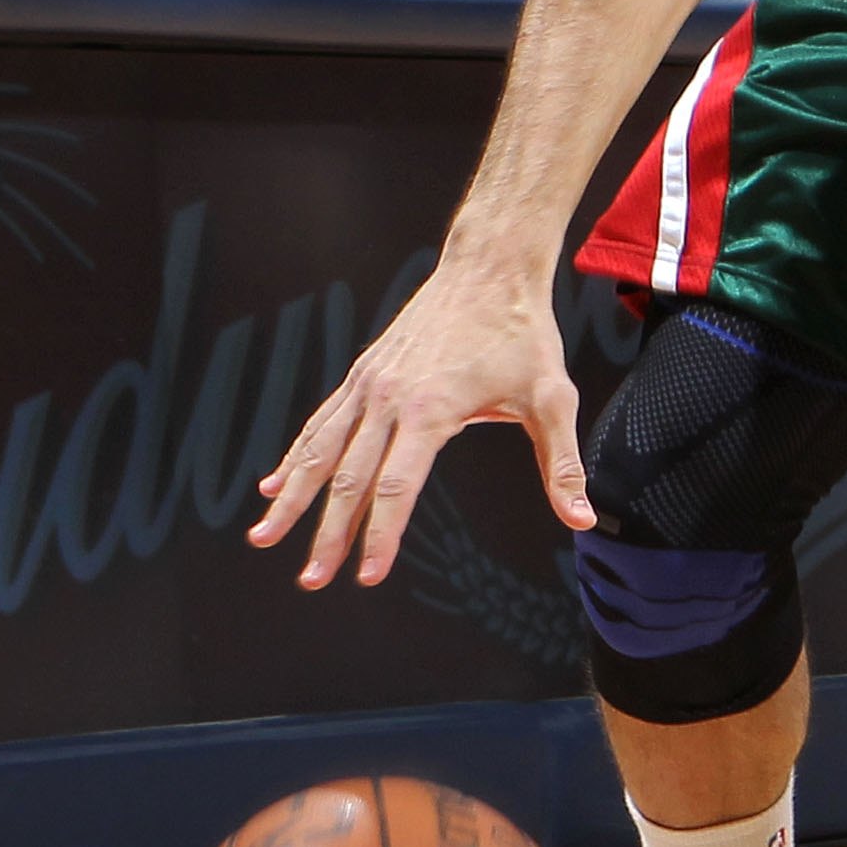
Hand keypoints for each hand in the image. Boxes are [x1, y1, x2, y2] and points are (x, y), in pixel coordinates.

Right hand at [250, 263, 592, 587]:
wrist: (489, 266)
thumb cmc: (524, 333)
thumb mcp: (553, 398)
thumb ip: (561, 464)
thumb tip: (582, 520)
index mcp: (431, 410)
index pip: (396, 487)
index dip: (381, 536)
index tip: (367, 577)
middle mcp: (390, 399)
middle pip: (349, 478)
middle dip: (328, 533)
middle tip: (312, 580)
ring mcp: (370, 383)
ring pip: (321, 449)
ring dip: (293, 497)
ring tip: (264, 537)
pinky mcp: (364, 372)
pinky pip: (322, 421)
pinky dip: (297, 455)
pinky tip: (275, 484)